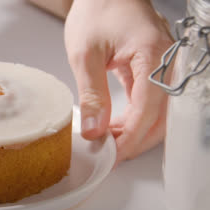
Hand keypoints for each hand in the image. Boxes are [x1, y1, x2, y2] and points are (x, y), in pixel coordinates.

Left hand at [64, 0, 172, 162]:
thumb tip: (95, 130)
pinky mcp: (152, 68)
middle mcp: (166, 61)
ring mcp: (162, 65)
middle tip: (109, 154)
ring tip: (109, 143)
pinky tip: (116, 127)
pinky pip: (150, 100)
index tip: (113, 154)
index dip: (131, 136)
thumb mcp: (85, 55)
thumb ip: (92, 94)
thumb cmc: (96, 11)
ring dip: (136, 131)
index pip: (149, 107)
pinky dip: (135, 118)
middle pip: (161, 115)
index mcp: (152, 54)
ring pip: (158, 111)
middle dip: (136, 139)